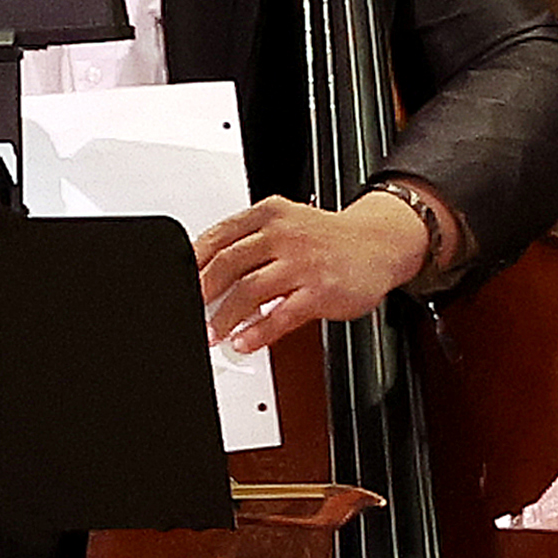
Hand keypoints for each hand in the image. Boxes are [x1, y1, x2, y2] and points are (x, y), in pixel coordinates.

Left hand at [193, 189, 433, 352]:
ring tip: (213, 334)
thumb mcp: (287, 223)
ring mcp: (302, 263)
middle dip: (202, 292)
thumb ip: (250, 240)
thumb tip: (208, 270)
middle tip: (190, 310)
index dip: (193, 262)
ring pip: (249, 291)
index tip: (178, 281)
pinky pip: (280, 316)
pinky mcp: (320, 291)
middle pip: (227, 264)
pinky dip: (258, 332)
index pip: (218, 236)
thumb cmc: (328, 239)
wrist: (380, 243)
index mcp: (269, 214)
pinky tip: (245, 342)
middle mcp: (284, 235)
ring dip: (225, 317)